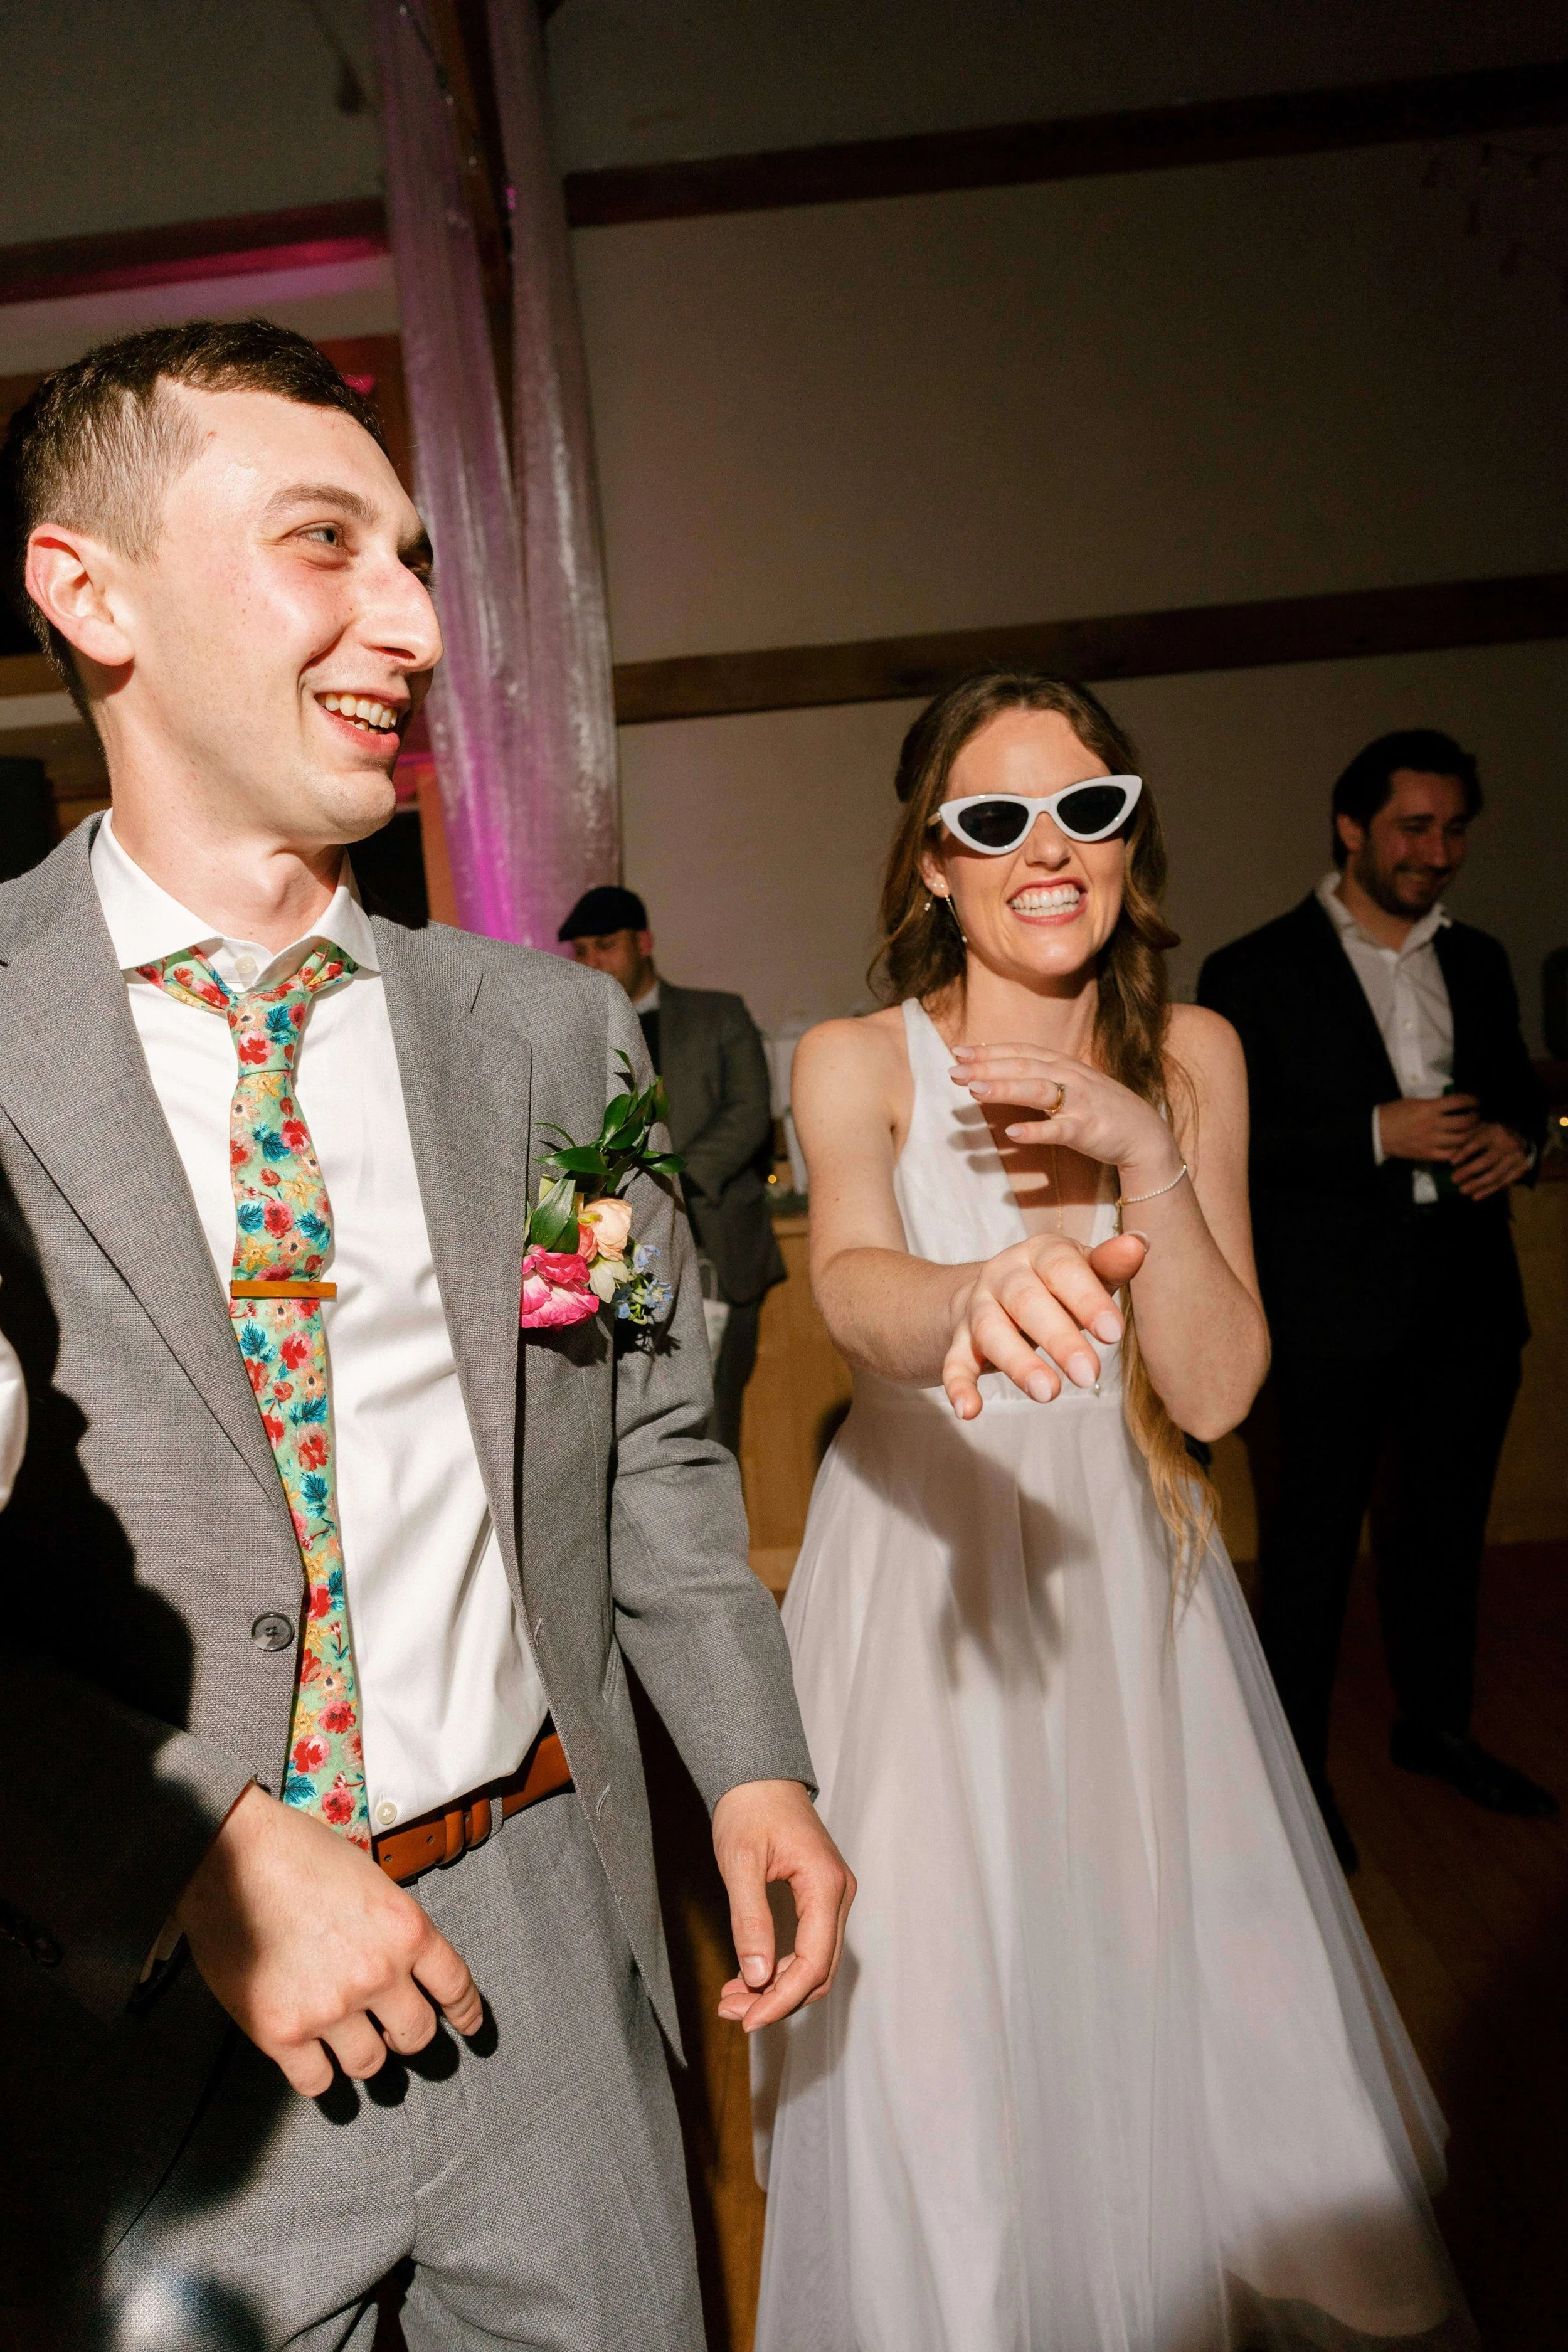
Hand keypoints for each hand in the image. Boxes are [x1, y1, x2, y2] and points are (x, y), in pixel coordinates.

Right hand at [176, 1783, 482, 2095]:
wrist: (229, 1856)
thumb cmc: (297, 1853)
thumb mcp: (369, 1878)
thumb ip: (391, 1927)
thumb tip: (402, 1964)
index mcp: (405, 1929)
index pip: (454, 1986)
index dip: (465, 2012)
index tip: (466, 2026)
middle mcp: (377, 1974)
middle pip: (417, 2035)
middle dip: (408, 2035)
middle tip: (393, 2032)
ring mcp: (330, 2007)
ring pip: (369, 2065)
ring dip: (363, 2055)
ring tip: (346, 2039)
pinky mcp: (282, 2031)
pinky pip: (316, 2081)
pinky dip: (317, 2074)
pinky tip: (311, 2057)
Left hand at [711, 1779, 853, 2033]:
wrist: (759, 1775)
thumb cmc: (749, 1809)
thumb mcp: (740, 1863)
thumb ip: (750, 1919)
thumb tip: (756, 1977)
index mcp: (825, 1884)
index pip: (814, 1962)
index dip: (782, 1998)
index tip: (748, 2019)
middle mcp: (838, 1894)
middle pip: (818, 1970)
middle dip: (776, 2000)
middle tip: (731, 2012)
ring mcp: (832, 1896)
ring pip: (814, 1963)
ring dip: (777, 1988)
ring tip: (732, 1999)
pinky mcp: (819, 1898)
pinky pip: (808, 1946)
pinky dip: (779, 1968)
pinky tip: (747, 1976)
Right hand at [944, 1230, 1147, 1417]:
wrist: (991, 1292)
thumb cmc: (1055, 1287)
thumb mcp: (1084, 1273)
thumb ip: (1109, 1264)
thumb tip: (1140, 1243)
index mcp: (1040, 1253)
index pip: (1061, 1268)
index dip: (1087, 1299)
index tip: (1113, 1334)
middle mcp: (1004, 1275)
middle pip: (1026, 1301)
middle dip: (1058, 1339)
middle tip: (1088, 1374)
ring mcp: (978, 1308)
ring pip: (992, 1331)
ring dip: (1018, 1363)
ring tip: (1048, 1393)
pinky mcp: (959, 1341)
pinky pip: (954, 1362)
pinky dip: (958, 1386)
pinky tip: (968, 1411)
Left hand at [951, 1040, 1176, 1183]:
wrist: (1144, 1134)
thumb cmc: (1100, 1109)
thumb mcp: (1069, 1086)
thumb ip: (1038, 1077)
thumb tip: (998, 1073)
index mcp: (1063, 1065)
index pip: (1021, 1052)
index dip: (989, 1050)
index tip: (957, 1052)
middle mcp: (1070, 1077)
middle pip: (1024, 1066)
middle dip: (987, 1066)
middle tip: (954, 1070)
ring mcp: (1079, 1102)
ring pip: (1038, 1091)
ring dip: (1005, 1089)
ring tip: (974, 1091)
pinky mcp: (1088, 1129)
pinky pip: (1059, 1129)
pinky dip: (1036, 1130)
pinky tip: (1013, 1133)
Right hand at [1376, 1094, 1477, 1161]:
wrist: (1375, 1132)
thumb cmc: (1393, 1113)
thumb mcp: (1413, 1102)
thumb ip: (1433, 1104)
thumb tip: (1452, 1105)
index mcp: (1429, 1108)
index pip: (1458, 1102)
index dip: (1471, 1100)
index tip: (1475, 1102)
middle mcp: (1433, 1124)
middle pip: (1464, 1123)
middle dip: (1474, 1119)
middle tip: (1475, 1117)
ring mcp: (1431, 1141)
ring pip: (1461, 1140)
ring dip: (1470, 1135)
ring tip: (1470, 1132)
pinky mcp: (1427, 1154)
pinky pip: (1450, 1154)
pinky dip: (1458, 1151)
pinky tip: (1459, 1146)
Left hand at [1450, 1120, 1531, 1200]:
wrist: (1524, 1136)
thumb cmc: (1495, 1133)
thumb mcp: (1483, 1128)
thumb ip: (1468, 1136)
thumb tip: (1450, 1149)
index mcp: (1495, 1132)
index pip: (1477, 1143)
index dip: (1464, 1153)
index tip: (1451, 1163)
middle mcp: (1508, 1144)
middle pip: (1486, 1162)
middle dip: (1468, 1172)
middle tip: (1454, 1180)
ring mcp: (1516, 1157)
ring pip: (1495, 1175)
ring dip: (1477, 1185)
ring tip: (1463, 1190)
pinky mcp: (1522, 1169)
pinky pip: (1504, 1183)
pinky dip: (1489, 1191)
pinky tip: (1476, 1196)